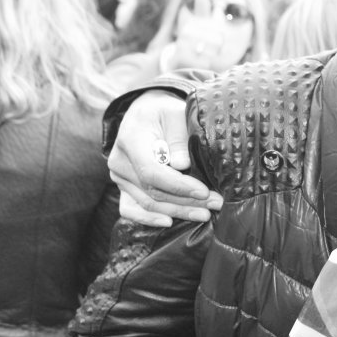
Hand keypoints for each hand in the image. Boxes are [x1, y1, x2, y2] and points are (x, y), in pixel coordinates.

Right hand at [108, 90, 220, 226]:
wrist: (145, 114)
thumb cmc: (163, 113)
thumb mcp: (174, 113)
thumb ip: (178, 137)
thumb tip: (182, 164)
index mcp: (130, 140)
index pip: (153, 172)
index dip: (179, 186)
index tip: (204, 191)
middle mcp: (119, 162)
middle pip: (153, 191)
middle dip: (187, 201)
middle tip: (216, 204)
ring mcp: (119, 177)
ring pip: (148, 203)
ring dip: (177, 211)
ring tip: (205, 214)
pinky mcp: (124, 187)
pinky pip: (131, 209)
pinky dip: (149, 219)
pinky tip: (170, 223)